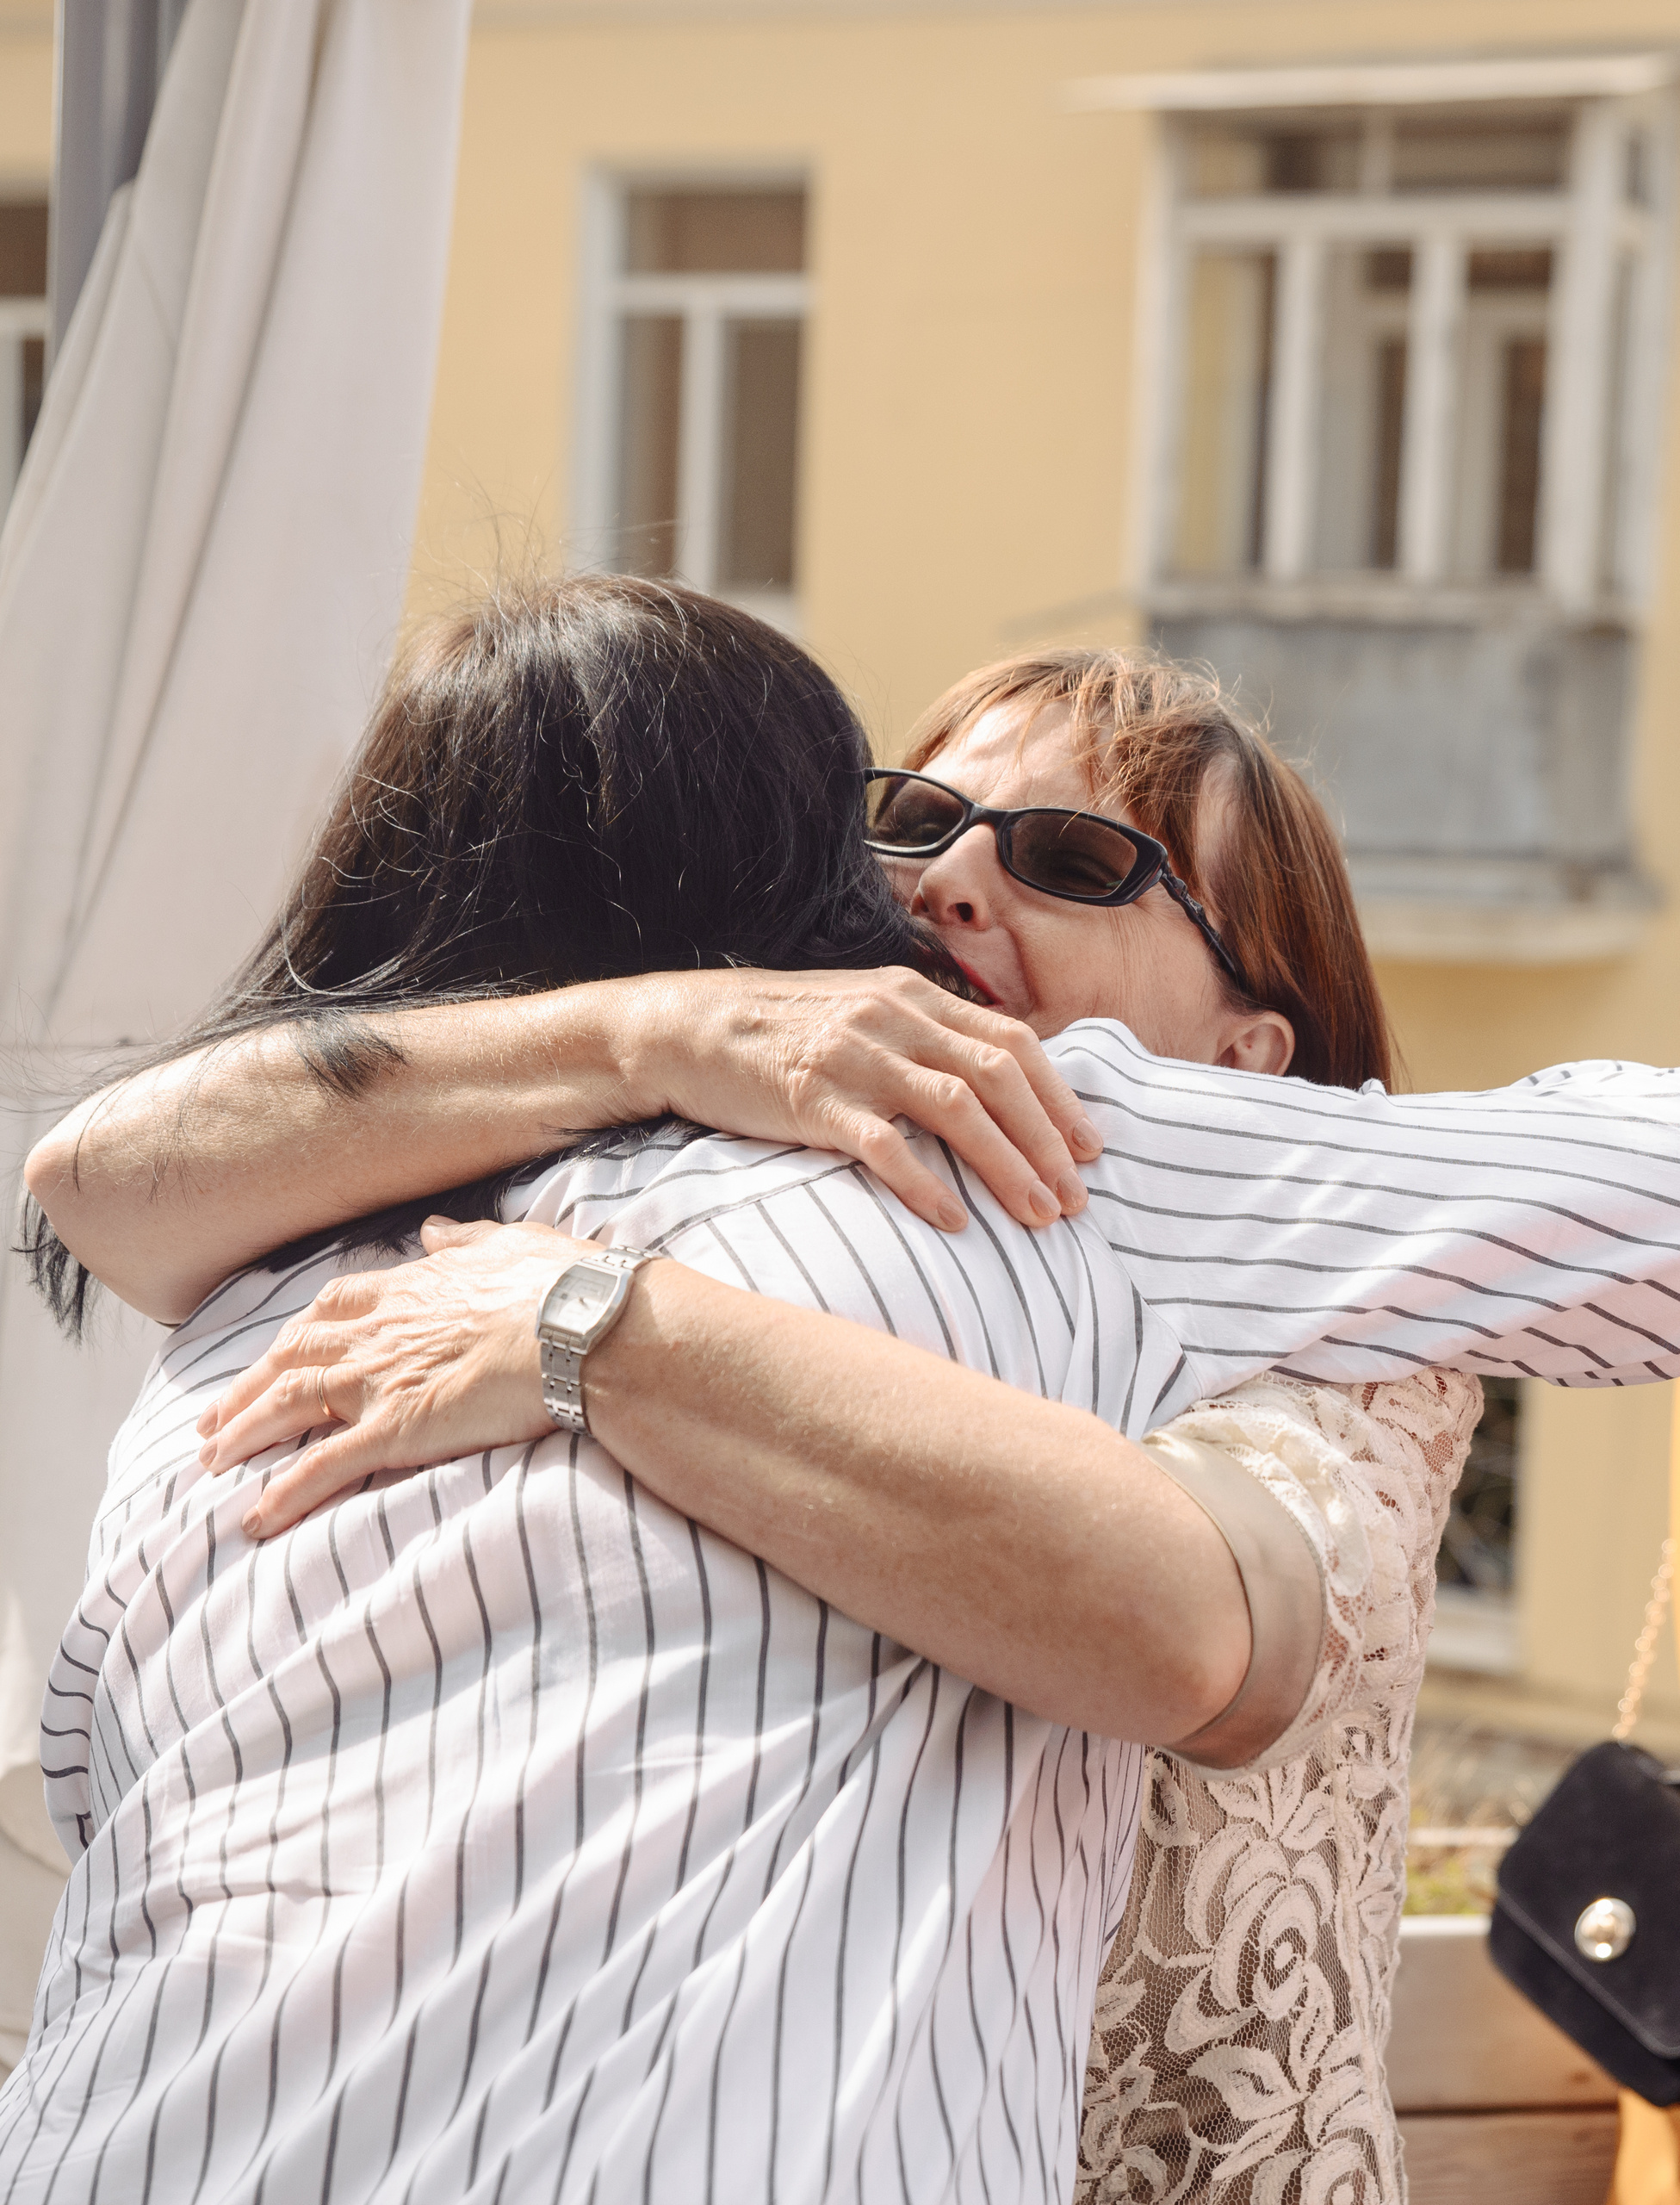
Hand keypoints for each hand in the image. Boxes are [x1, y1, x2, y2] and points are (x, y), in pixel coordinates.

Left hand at [196, 1217, 579, 1537]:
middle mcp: (378, 1331)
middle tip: (212, 1421)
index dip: (294, 1336)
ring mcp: (380, 1379)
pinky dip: (284, 1494)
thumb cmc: (560, 1286)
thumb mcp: (510, 1243)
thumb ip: (465, 1240)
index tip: (270, 1356)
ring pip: (286, 1406)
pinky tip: (256, 1519)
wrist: (579, 1325)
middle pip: (289, 1358)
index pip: (329, 1310)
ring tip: (212, 1465)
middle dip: (244, 1390)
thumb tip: (434, 1231)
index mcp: (407, 1289)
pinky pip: (323, 1466)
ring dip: (243, 1435)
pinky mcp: (394, 1428)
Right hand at [622, 967, 1101, 1233]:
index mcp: (913, 996)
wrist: (683, 1029)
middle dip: (1047, 1141)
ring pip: (956, 1109)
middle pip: (997, 1077)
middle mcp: (893, 1018)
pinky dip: (925, 1184)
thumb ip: (923, 1039)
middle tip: (1078, 1198)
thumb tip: (990, 1087)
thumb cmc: (779, 1033)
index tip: (1090, 1149)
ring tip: (1038, 1215)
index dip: (1059, 1098)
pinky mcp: (811, 1097)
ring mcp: (853, 1056)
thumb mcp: (862, 1014)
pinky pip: (883, 1144)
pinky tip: (953, 1220)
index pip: (1012, 1044)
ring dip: (1007, 1166)